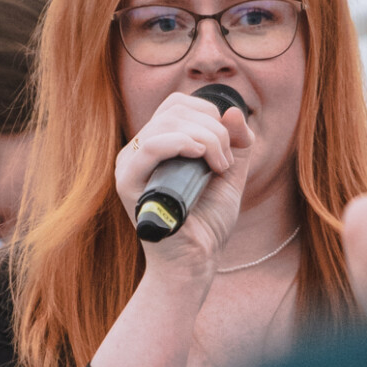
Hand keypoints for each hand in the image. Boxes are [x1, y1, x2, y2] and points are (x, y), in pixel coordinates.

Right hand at [113, 92, 254, 270]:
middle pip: (175, 110)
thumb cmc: (208, 222)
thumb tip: (234, 111)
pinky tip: (200, 155)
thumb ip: (237, 142)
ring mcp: (129, 166)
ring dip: (206, 138)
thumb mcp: (230, 173)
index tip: (229, 143)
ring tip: (220, 167)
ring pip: (167, 124)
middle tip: (227, 162)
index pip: (176, 104)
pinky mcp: (128, 184)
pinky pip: (150, 148)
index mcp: (156, 145)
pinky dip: (179, 142)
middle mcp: (138, 151)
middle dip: (213, 128)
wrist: (196, 261)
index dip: (208, 112)